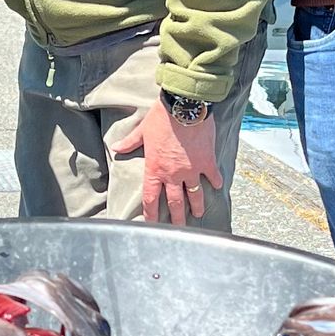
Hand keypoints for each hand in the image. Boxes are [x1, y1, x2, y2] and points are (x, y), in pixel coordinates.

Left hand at [111, 100, 220, 226]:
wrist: (184, 107)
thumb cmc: (161, 118)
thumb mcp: (143, 131)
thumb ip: (130, 143)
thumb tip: (116, 147)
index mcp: (155, 169)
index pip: (151, 198)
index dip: (151, 214)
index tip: (152, 225)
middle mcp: (173, 174)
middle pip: (174, 203)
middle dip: (176, 219)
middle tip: (179, 229)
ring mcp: (192, 170)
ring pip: (194, 195)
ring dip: (196, 206)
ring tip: (198, 214)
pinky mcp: (207, 162)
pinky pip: (212, 176)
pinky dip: (215, 182)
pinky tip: (217, 187)